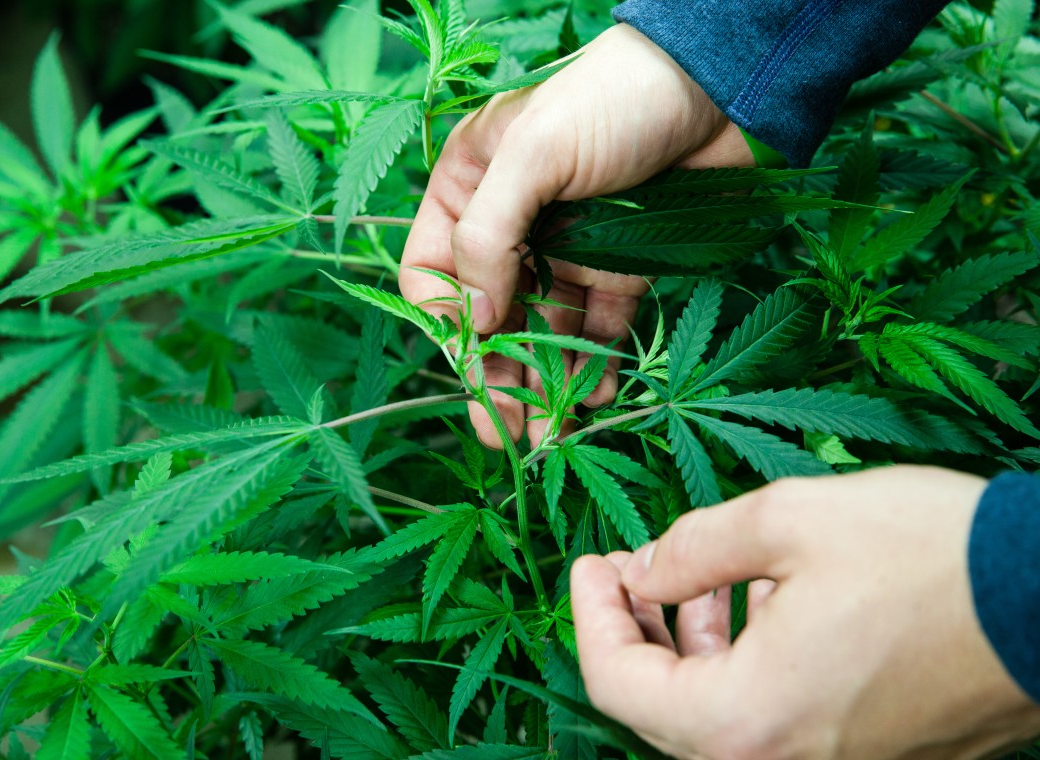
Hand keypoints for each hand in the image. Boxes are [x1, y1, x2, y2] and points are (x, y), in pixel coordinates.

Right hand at [400, 23, 751, 448]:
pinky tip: (594, 400)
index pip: (434, 270)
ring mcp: (566, 249)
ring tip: (550, 437)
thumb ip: (487, 236)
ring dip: (543, 383)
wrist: (719, 86)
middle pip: (490, 315)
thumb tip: (475, 323)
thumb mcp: (533, 152)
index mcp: (469, 188)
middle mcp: (512, 225)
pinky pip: (599, 327)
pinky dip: (595, 366)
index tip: (472, 362)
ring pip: (543, 330)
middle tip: (504, 433)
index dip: (447, 322)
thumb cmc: (613, 99)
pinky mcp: (620, 267)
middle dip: (495, 374)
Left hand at [571, 466, 1039, 758]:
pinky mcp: (866, 755)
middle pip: (661, 709)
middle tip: (630, 565)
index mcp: (748, 719)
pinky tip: (760, 603)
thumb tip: (641, 569)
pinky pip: (772, 720)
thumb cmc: (931, 557)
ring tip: (699, 577)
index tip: (590, 562)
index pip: (616, 686)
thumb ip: (691, 548)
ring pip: (717, 715)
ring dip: (690, 645)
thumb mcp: (788, 520)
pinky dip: (743, 665)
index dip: (590, 616)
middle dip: (636, 629)